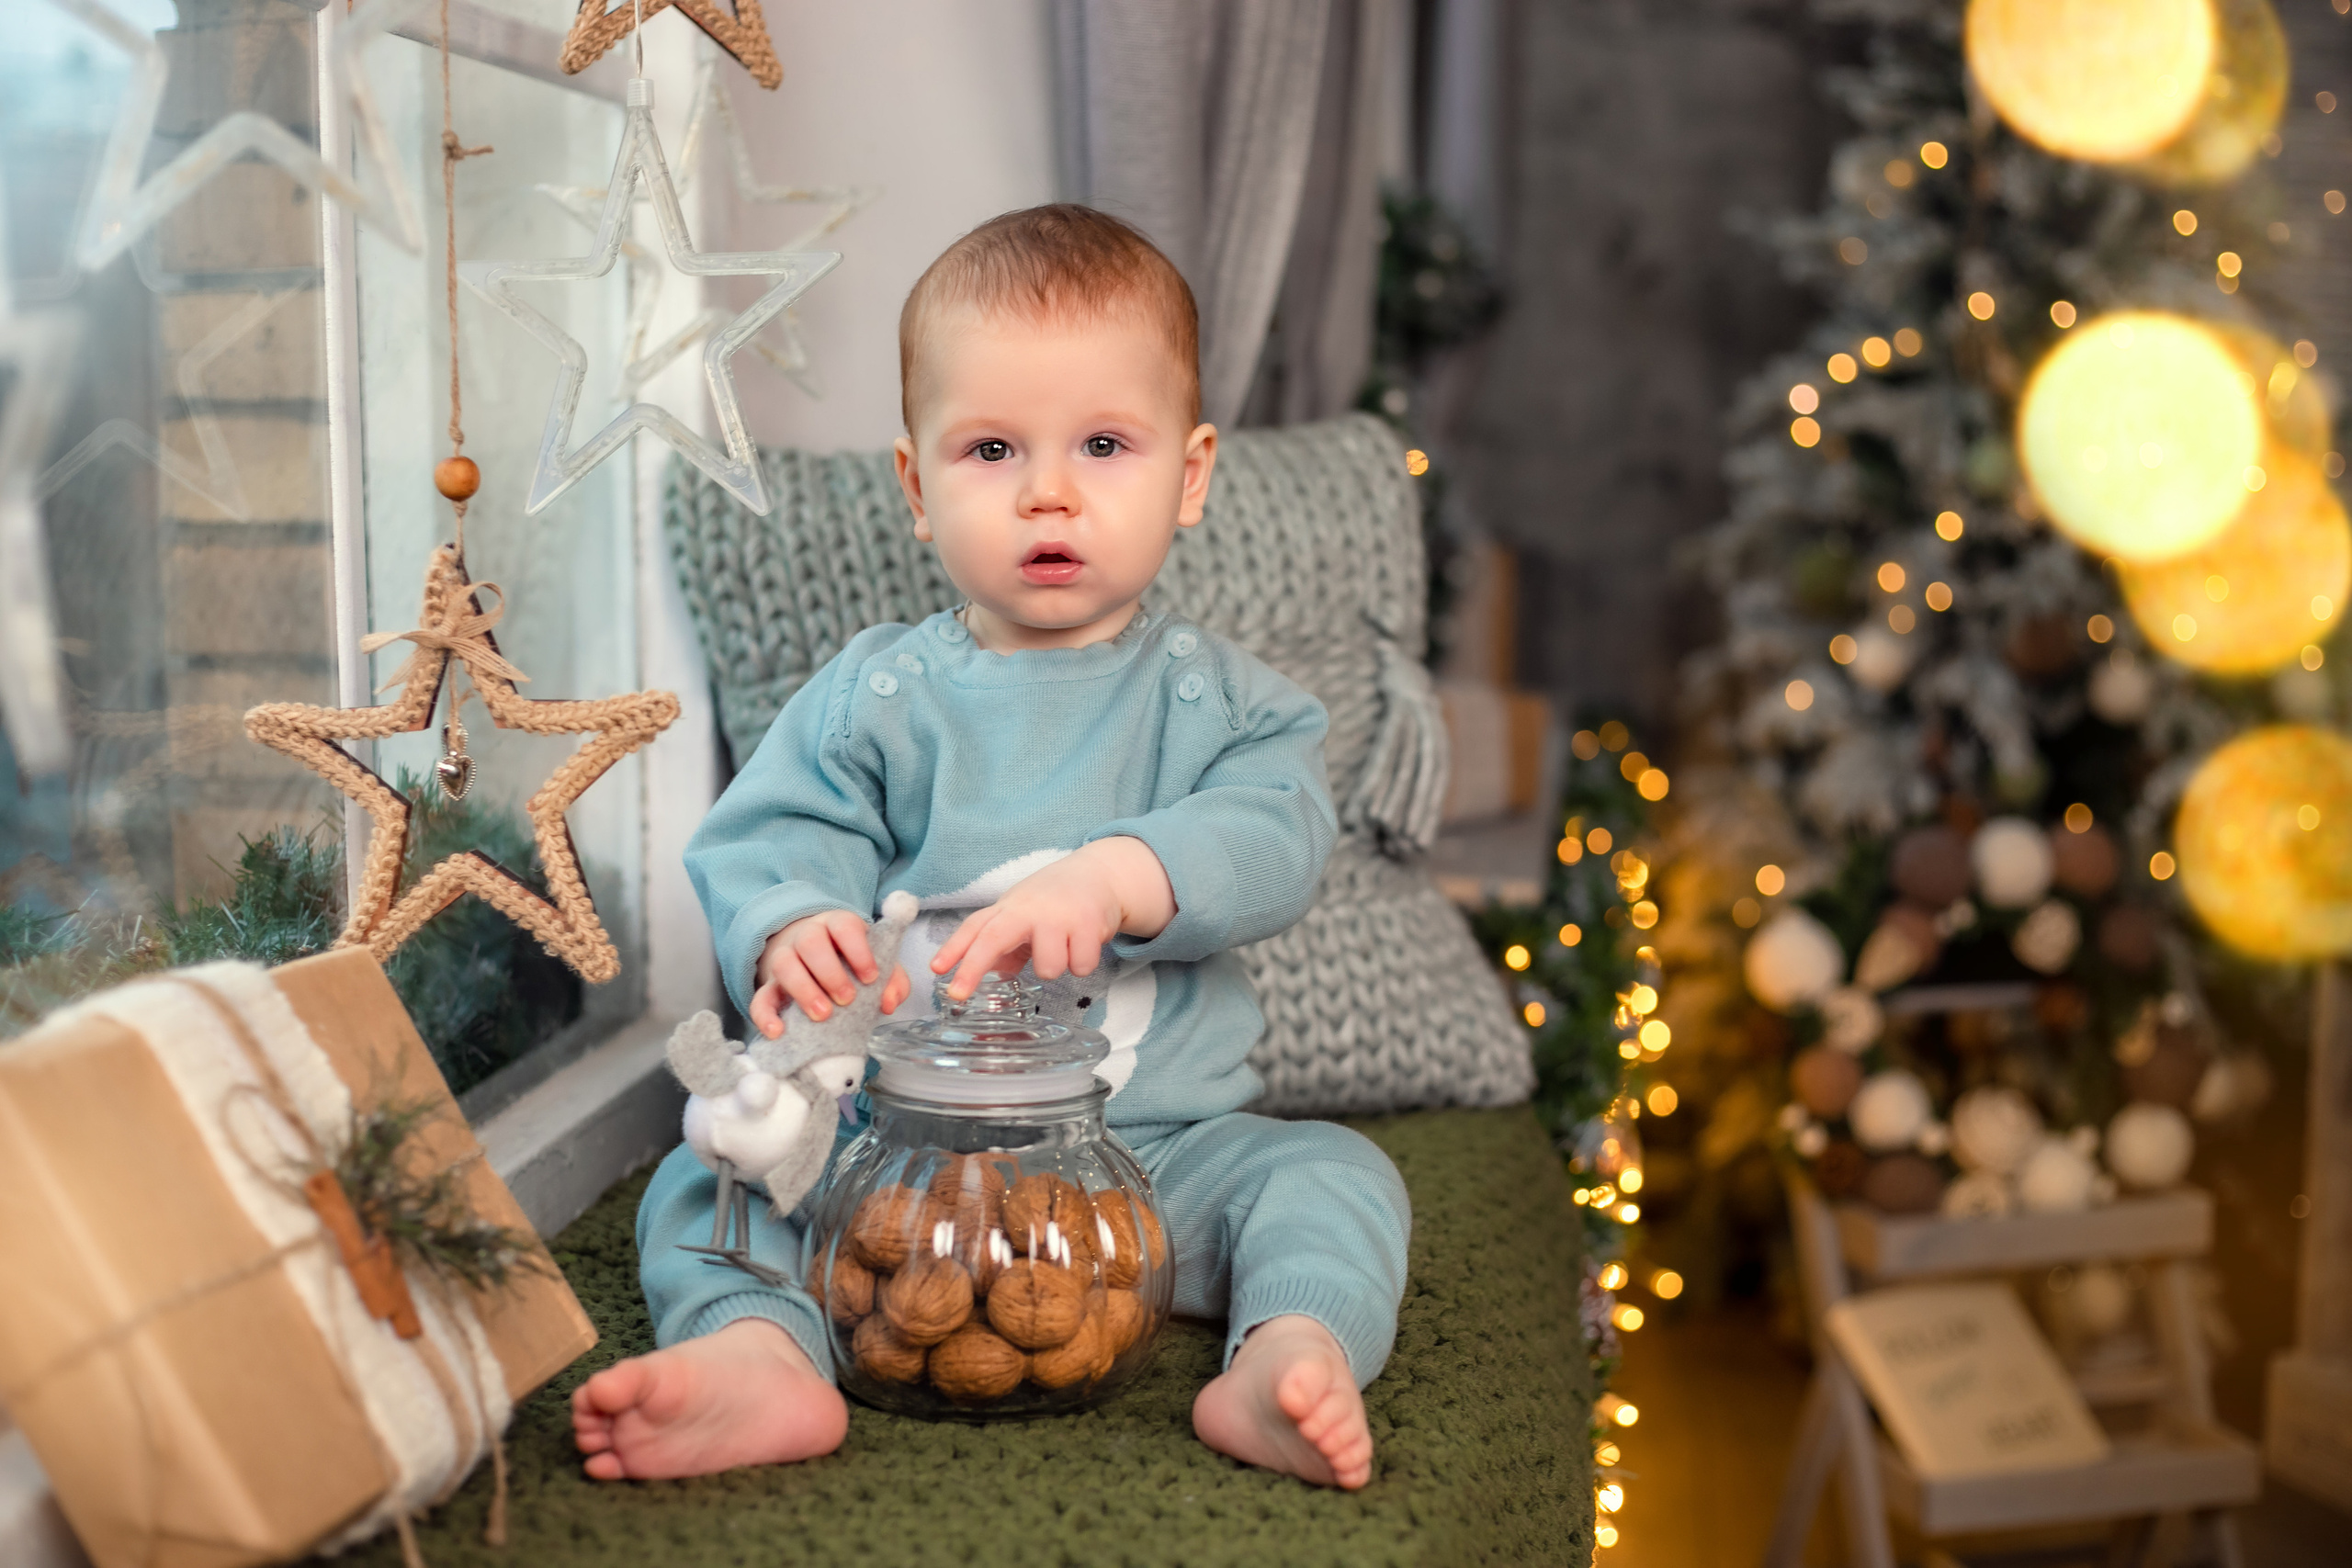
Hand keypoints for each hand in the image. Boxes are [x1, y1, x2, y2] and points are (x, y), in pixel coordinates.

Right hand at [751, 910, 911, 1038]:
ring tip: (823, 1015)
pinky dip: (765, 1015)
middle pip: (810, 942)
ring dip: (803, 990)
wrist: (817, 960)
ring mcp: (785, 958)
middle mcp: (808, 936)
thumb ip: (892, 980)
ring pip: (783, 964)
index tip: (871, 977)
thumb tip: (889, 1002)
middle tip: (847, 999)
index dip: (858, 950)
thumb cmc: (852, 962)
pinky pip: (760, 996)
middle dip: (830, 972)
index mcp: (838, 925)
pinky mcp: (769, 986)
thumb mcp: (877, 965)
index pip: (844, 926)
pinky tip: (779, 1031)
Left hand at [931, 838, 1174, 998]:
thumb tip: (992, 973)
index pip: (975, 927)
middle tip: (957, 993)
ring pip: (1048, 968)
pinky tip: (1084, 943)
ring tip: (1065, 947)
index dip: (953, 948)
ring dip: (1057, 967)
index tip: (936, 969)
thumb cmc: (1055, 900)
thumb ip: (1006, 945)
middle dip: (972, 968)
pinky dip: (1083, 963)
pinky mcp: (1089, 923)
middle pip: (992, 939)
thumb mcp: (1023, 916)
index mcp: (1009, 909)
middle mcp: (1029, 910)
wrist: (1100, 873)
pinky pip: (1080, 967)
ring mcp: (1059, 916)